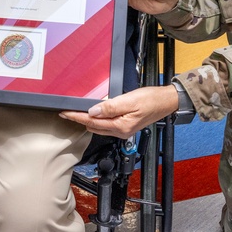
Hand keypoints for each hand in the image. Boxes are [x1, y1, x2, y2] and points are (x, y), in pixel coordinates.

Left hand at [60, 85, 178, 138]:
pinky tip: (94, 112)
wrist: (166, 102)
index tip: (64, 112)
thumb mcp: (129, 100)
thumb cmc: (151, 100)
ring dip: (88, 119)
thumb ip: (110, 107)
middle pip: (93, 127)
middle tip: (68, 110)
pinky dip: (97, 119)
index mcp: (120, 126)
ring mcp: (123, 130)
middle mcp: (120, 131)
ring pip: (98, 127)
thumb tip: (92, 111)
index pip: (92, 122)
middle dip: (79, 119)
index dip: (76, 117)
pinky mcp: (125, 126)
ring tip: (77, 111)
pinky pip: (106, 125)